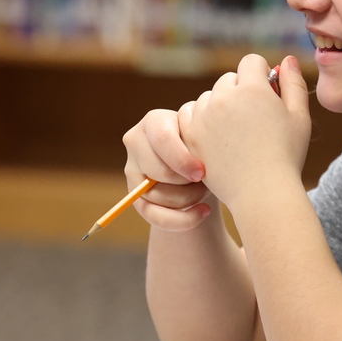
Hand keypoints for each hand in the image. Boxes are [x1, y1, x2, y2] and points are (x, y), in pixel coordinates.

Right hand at [122, 107, 211, 230]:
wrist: (204, 163)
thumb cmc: (209, 146)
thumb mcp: (208, 139)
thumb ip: (203, 144)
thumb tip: (201, 171)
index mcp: (155, 120)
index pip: (162, 140)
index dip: (182, 160)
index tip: (203, 174)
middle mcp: (136, 141)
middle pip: (159, 171)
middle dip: (187, 183)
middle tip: (208, 182)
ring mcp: (132, 167)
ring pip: (156, 194)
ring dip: (187, 200)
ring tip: (206, 191)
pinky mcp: (135, 194)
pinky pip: (153, 215)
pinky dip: (181, 220)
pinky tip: (203, 212)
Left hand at [180, 54, 310, 211]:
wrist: (262, 193)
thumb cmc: (286, 156)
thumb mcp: (299, 117)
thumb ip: (293, 83)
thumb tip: (286, 59)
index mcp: (253, 88)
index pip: (252, 62)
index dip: (262, 76)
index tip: (267, 96)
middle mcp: (224, 96)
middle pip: (229, 79)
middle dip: (240, 92)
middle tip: (253, 120)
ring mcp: (204, 115)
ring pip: (209, 97)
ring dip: (220, 107)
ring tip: (236, 134)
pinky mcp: (190, 134)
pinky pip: (190, 115)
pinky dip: (201, 122)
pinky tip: (218, 139)